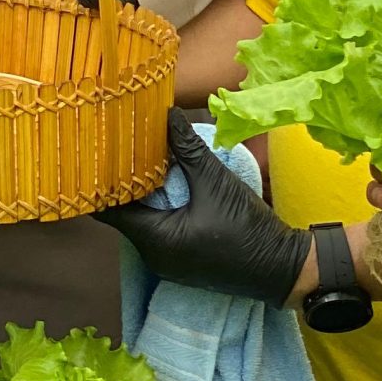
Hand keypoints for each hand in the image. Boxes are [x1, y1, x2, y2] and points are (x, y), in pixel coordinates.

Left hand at [97, 105, 311, 305]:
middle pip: (123, 213)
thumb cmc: (246, 227)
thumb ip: (186, 148)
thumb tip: (166, 112)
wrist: (283, 268)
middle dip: (120, 180)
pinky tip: (161, 179)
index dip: (100, 181)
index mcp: (154, 240)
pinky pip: (158, 227)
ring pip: (141, 219)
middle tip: (116, 145)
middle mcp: (153, 254)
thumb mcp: (214, 181)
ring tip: (136, 155)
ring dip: (141, 191)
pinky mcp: (181, 257)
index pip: (109, 209)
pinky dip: (156, 204)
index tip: (98, 150)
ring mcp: (167, 259)